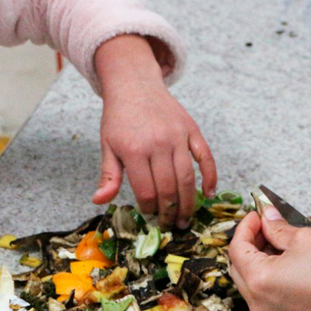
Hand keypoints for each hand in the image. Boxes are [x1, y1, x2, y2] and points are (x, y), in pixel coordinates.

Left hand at [93, 35, 216, 229]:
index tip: (150, 216)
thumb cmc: (119, 119)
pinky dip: (210, 177)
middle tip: (171, 226)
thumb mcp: (108, 146)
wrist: (134, 84)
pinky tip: (208, 194)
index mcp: (134, 150)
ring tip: (186, 219)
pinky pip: (206, 157)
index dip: (150, 209)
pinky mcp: (192, 130)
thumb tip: (99, 201)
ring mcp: (177, 137)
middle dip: (170, 212)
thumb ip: (109, 176)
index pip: (146, 191)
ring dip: (189, 203)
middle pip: (169, 189)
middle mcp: (158, 144)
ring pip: (188, 178)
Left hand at [228, 207, 310, 310]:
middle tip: (267, 227)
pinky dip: (269, 278)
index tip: (258, 215)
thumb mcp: (307, 238)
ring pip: (250, 283)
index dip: (246, 227)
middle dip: (250, 243)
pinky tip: (287, 264)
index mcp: (259, 281)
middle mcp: (258, 304)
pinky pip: (265, 297)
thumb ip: (279, 228)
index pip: (237, 248)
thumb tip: (268, 218)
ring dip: (259, 261)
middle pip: (239, 267)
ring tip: (280, 244)